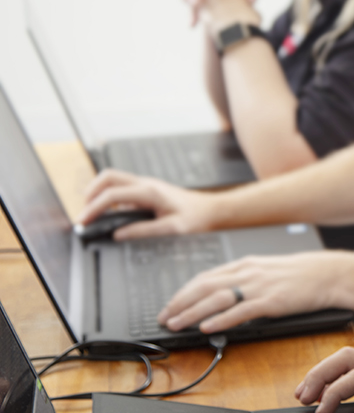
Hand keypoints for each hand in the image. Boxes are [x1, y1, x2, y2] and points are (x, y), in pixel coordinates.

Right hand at [77, 169, 215, 238]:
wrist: (210, 210)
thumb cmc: (196, 218)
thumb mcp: (172, 229)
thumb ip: (144, 231)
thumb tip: (117, 235)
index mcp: (150, 192)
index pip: (112, 194)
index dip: (93, 207)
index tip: (83, 221)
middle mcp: (146, 184)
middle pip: (108, 177)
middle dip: (90, 192)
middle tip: (85, 214)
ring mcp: (145, 185)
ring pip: (113, 179)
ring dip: (98, 192)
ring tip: (92, 214)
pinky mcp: (146, 190)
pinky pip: (121, 188)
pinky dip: (109, 196)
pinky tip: (108, 213)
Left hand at [157, 250, 353, 331]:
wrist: (330, 273)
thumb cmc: (303, 274)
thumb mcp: (269, 269)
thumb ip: (246, 278)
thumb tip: (225, 292)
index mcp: (246, 264)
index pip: (206, 276)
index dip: (184, 291)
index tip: (170, 304)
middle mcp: (248, 272)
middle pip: (204, 286)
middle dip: (180, 302)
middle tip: (164, 317)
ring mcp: (259, 286)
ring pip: (216, 298)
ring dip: (192, 312)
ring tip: (176, 323)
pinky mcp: (271, 301)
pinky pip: (240, 311)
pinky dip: (220, 319)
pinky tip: (206, 327)